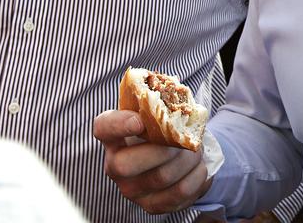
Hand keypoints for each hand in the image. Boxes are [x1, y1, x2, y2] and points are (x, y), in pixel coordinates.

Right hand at [94, 109, 212, 214]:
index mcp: (113, 136)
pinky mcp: (152, 205)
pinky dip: (196, 176)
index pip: (104, 128)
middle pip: (126, 164)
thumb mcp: (160, 114)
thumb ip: (162, 105)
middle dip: (163, 149)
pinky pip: (179, 192)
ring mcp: (131, 189)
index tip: (140, 121)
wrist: (182, 156)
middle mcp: (114, 166)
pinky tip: (199, 167)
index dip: (119, 125)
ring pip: (161, 176)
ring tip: (196, 151)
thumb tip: (177, 97)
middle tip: (184, 141)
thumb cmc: (166, 130)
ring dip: (187, 160)